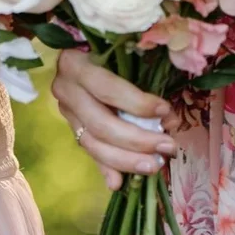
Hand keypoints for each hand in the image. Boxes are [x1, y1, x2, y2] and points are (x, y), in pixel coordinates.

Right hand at [52, 50, 176, 189]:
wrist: (80, 54)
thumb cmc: (112, 50)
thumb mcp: (125, 57)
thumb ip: (145, 84)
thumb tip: (169, 121)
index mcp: (75, 64)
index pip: (106, 88)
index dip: (136, 104)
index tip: (165, 112)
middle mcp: (65, 90)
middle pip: (100, 124)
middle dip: (136, 140)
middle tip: (167, 148)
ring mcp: (66, 112)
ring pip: (92, 144)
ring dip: (124, 160)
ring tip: (153, 166)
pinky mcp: (72, 129)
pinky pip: (90, 153)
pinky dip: (105, 169)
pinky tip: (118, 184)